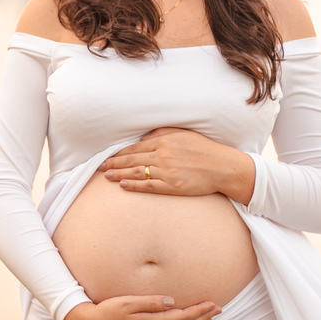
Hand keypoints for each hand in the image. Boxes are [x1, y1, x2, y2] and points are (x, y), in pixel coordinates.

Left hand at [98, 127, 255, 203]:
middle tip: (99, 167)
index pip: (134, 148)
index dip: (118, 153)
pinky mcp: (172, 185)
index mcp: (163, 141)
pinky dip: (133, 185)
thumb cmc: (203, 149)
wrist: (222, 167)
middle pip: (131, 160)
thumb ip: (161, 134)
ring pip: (136, 172)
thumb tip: (143, 138)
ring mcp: (166, 171)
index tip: (107, 156)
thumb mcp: (182, 134)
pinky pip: (148, 186)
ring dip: (118, 174)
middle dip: (113, 163)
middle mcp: (162, 155)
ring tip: (106, 176)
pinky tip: (123, 186)